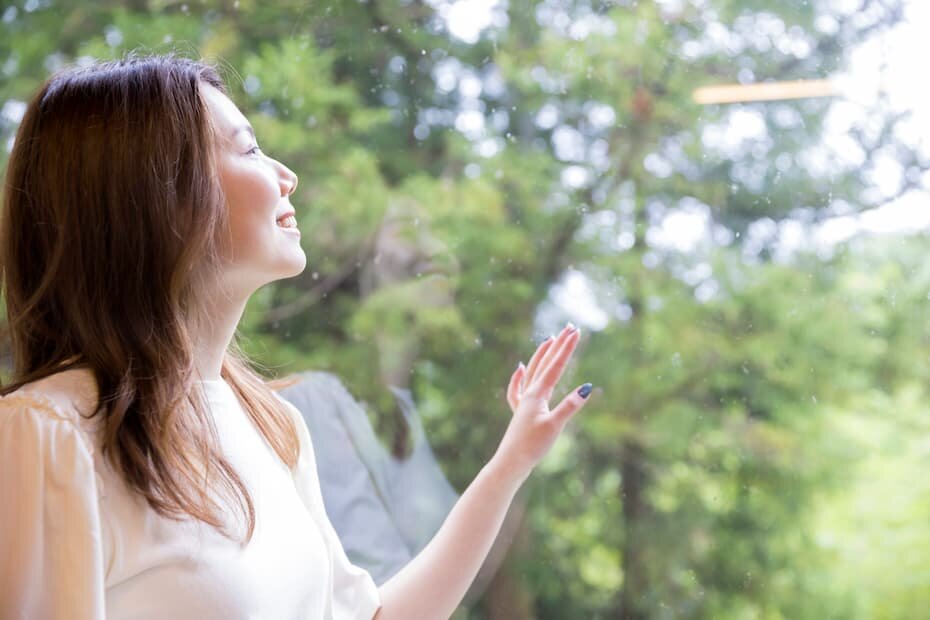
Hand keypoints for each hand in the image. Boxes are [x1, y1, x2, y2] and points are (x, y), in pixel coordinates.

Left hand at [491, 322, 592, 482]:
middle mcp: (529, 393)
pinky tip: (520, 368)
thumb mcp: (555, 426)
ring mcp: (523, 401)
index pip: (556, 366)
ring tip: (549, 340)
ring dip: (542, 354)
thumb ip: (570, 406)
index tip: (576, 332)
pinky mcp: (520, 412)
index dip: (567, 348)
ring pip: (533, 371)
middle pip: (545, 363)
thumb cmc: (532, 446)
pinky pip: (519, 388)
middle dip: (558, 345)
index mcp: (537, 394)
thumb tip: (587, 388)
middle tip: (569, 327)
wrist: (511, 462)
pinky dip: (519, 376)